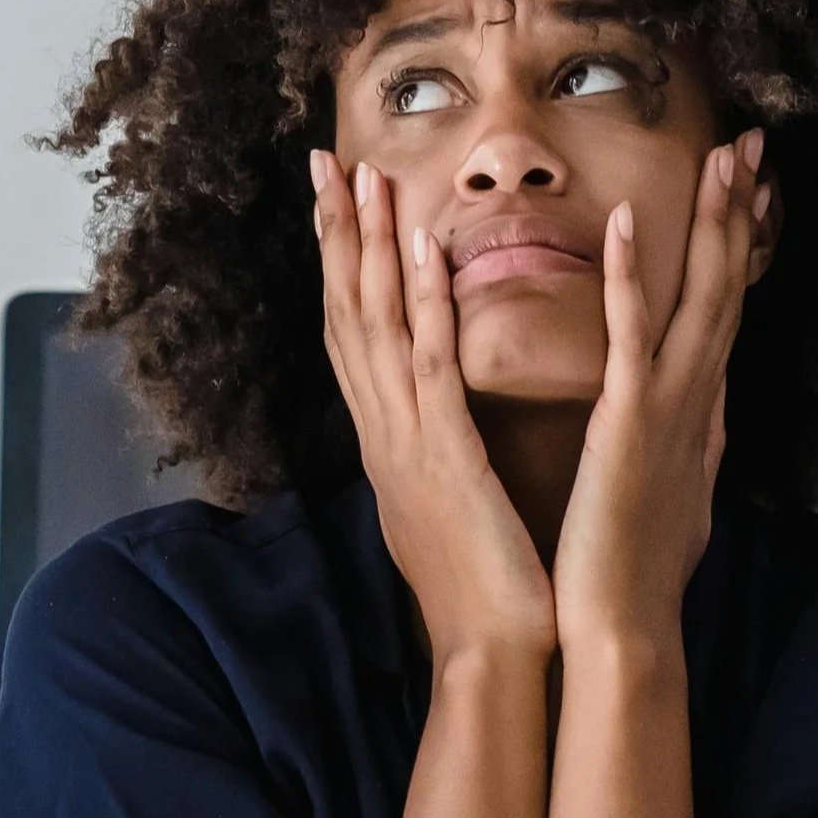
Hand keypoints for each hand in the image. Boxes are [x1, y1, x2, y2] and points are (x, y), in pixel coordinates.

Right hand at [311, 147, 558, 666]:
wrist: (494, 656)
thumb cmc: (490, 592)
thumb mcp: (458, 509)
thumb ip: (447, 461)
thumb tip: (445, 438)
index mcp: (391, 445)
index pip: (355, 339)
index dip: (342, 269)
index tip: (337, 206)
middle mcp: (384, 435)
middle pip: (346, 316)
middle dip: (335, 236)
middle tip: (323, 162)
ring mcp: (406, 442)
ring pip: (376, 325)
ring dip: (367, 246)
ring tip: (360, 176)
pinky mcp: (444, 455)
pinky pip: (430, 363)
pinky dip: (423, 300)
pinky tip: (422, 246)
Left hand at [551, 125, 766, 651]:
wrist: (623, 631)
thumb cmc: (637, 571)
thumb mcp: (677, 489)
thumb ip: (693, 440)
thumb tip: (711, 409)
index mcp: (701, 411)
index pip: (726, 310)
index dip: (742, 246)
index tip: (751, 187)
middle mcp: (699, 401)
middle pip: (729, 286)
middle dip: (742, 211)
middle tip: (753, 141)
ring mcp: (672, 410)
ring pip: (701, 298)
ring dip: (713, 224)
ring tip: (723, 155)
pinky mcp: (630, 426)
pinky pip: (632, 337)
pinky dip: (633, 278)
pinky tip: (628, 222)